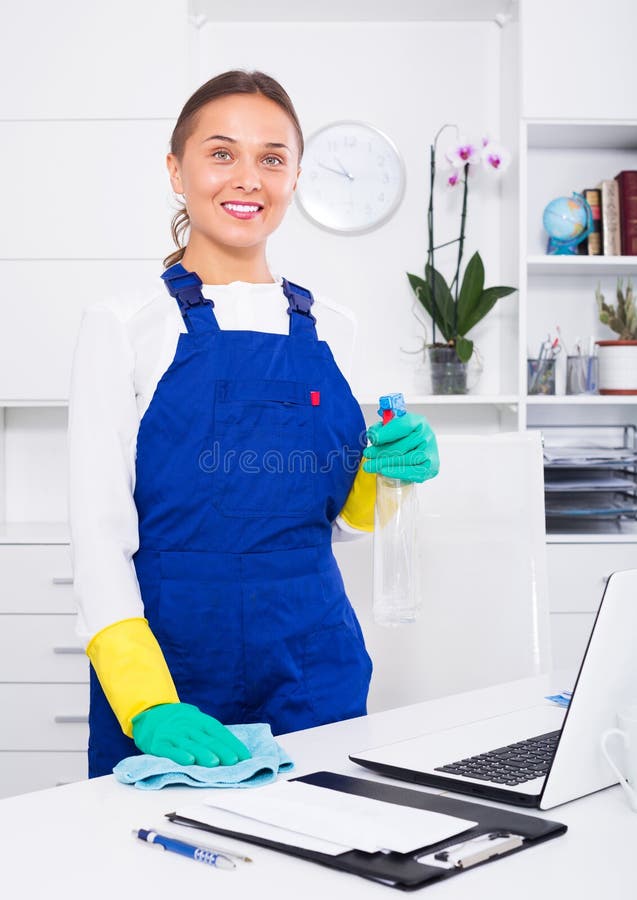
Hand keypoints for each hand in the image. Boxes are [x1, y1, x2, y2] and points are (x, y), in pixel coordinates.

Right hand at [132, 702, 251, 766]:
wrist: (150, 715)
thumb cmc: (180, 724)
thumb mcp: (195, 722)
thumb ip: (211, 734)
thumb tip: (235, 751)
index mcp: (199, 719)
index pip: (218, 731)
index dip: (232, 743)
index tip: (244, 756)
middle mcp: (187, 724)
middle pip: (206, 738)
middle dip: (221, 750)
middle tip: (233, 761)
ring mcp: (173, 733)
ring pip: (190, 744)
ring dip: (203, 753)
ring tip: (215, 762)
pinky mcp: (159, 743)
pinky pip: (170, 749)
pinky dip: (179, 755)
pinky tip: (189, 761)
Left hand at [362, 412, 438, 483]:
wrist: (418, 452)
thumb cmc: (403, 440)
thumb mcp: (393, 428)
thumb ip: (382, 429)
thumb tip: (374, 435)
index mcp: (418, 422)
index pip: (403, 425)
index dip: (388, 432)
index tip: (374, 438)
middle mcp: (427, 435)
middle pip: (402, 445)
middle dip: (381, 450)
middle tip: (367, 454)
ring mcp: (430, 452)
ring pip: (406, 459)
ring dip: (385, 463)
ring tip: (370, 465)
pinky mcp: (431, 467)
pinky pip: (413, 472)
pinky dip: (397, 472)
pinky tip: (384, 471)